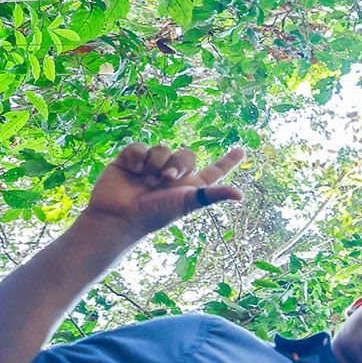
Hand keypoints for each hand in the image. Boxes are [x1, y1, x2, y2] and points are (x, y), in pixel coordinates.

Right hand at [80, 142, 245, 241]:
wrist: (120, 216)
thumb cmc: (155, 213)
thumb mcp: (188, 203)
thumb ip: (213, 195)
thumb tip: (241, 195)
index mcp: (190, 186)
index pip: (214, 171)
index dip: (227, 161)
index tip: (242, 151)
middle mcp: (172, 174)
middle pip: (187, 154)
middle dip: (179, 164)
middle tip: (167, 179)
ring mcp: (151, 166)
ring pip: (163, 148)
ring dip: (157, 164)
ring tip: (146, 181)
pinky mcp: (130, 160)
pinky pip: (140, 146)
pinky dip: (138, 157)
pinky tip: (133, 171)